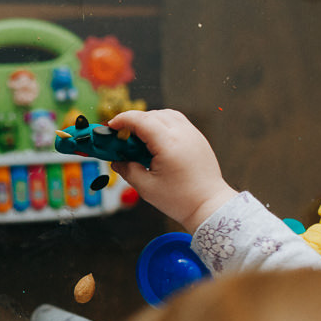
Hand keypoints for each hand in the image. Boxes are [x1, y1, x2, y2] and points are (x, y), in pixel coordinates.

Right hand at [108, 109, 236, 232]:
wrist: (209, 205)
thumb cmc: (182, 199)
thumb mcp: (146, 187)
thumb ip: (127, 170)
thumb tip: (117, 162)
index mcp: (169, 144)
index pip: (141, 120)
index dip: (123, 120)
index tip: (111, 126)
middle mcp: (182, 134)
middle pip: (152, 115)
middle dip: (133, 121)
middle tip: (121, 136)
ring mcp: (192, 134)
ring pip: (166, 114)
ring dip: (149, 120)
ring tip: (138, 137)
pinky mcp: (197, 138)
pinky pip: (177, 121)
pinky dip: (162, 124)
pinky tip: (155, 140)